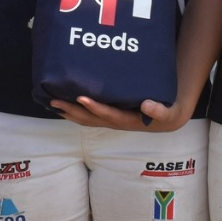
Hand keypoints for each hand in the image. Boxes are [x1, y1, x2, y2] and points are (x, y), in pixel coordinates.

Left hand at [49, 94, 190, 131]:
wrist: (166, 118)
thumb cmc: (167, 113)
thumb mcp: (169, 113)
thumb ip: (160, 110)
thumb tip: (147, 105)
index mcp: (128, 120)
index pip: (108, 114)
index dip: (95, 108)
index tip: (81, 98)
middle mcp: (116, 122)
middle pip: (90, 118)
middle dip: (72, 110)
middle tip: (54, 101)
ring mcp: (110, 120)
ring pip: (86, 118)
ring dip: (69, 112)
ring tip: (52, 103)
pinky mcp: (109, 116)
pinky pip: (88, 116)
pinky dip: (75, 111)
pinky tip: (64, 104)